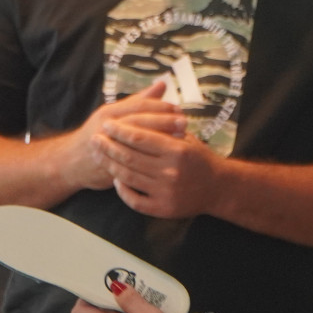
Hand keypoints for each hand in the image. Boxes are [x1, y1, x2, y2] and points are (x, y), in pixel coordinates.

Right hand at [57, 80, 182, 192]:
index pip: (138, 106)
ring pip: (136, 143)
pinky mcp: (109, 166)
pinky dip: (149, 160)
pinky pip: (131, 162)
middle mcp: (107, 128)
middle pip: (139, 122)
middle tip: (184, 123)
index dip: (160, 107)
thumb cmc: (98, 134)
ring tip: (180, 140)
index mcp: (109, 113)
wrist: (71, 161)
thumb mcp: (115, 114)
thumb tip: (162, 85)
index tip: (178, 109)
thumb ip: (139, 101)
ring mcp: (107, 148)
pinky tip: (163, 159)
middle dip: (163, 122)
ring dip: (159, 140)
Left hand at [94, 112, 221, 218]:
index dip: (119, 130)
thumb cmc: (198, 158)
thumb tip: (141, 104)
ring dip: (109, 164)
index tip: (106, 124)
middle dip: (108, 146)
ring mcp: (166, 191)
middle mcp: (171, 171)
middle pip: (129, 156)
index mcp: (177, 150)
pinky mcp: (162, 208)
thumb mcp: (186, 137)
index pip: (140, 137)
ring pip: (128, 177)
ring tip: (98, 154)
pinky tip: (116, 179)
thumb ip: (164, 125)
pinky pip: (134, 200)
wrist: (218, 188)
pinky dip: (122, 190)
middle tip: (94, 138)